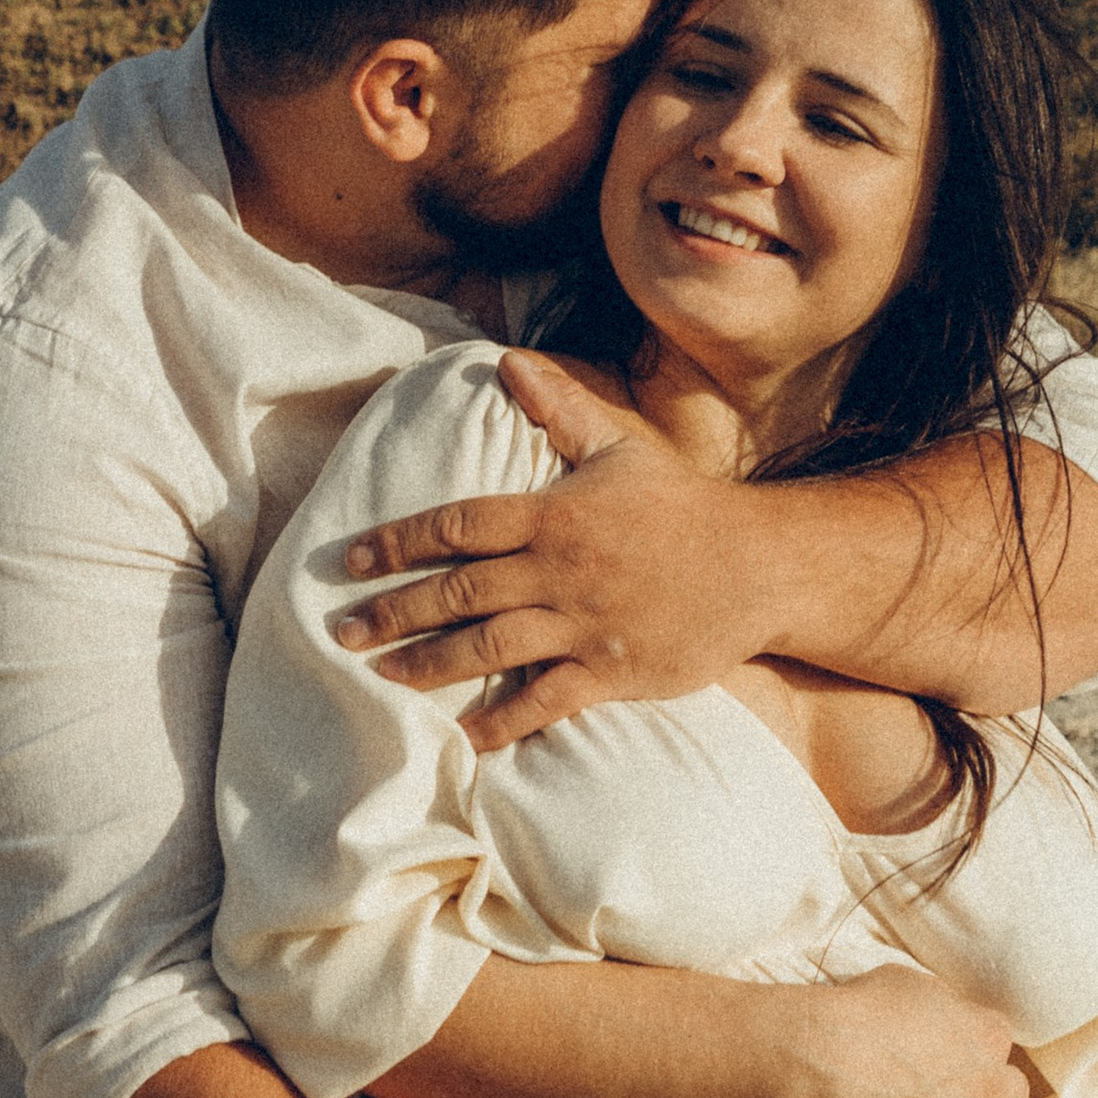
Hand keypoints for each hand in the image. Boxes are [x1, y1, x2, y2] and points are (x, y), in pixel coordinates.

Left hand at [335, 355, 775, 751]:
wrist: (756, 563)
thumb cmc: (681, 503)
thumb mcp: (617, 447)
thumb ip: (559, 409)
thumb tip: (508, 361)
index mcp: (553, 514)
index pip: (458, 525)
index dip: (399, 541)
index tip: (351, 561)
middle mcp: (558, 569)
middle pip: (458, 591)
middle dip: (394, 612)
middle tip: (340, 632)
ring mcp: (583, 623)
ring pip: (489, 646)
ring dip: (430, 663)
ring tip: (383, 676)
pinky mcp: (611, 670)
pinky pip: (545, 701)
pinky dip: (502, 720)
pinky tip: (464, 736)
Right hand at [778, 968, 1041, 1097]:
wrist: (827, 1061)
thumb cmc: (859, 1014)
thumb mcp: (909, 984)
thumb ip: (944, 1004)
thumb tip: (949, 1015)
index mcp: (986, 1034)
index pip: (999, 1042)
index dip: (978, 1053)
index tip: (959, 1058)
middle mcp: (992, 1085)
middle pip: (1013, 1094)